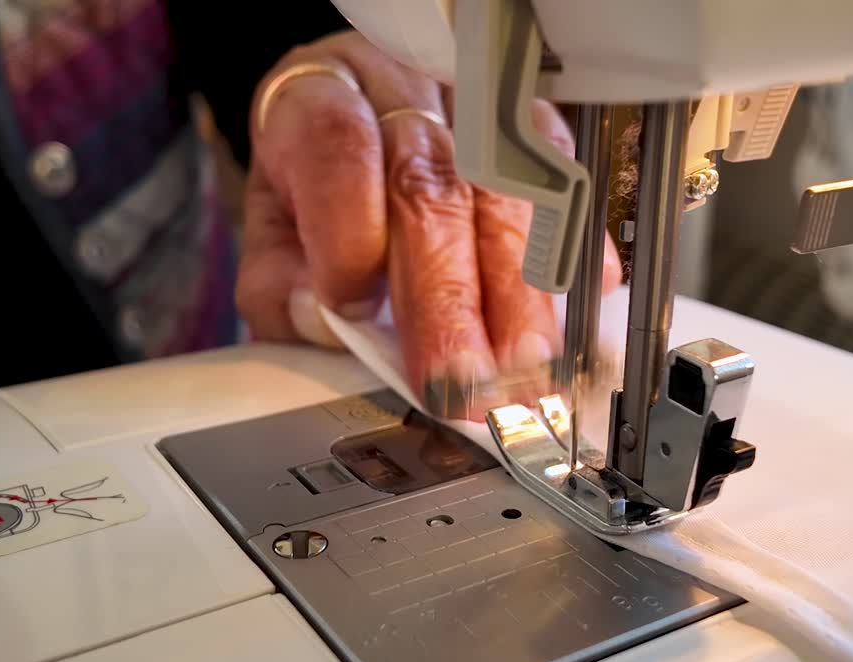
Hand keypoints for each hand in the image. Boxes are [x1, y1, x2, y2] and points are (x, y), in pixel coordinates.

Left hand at [236, 31, 621, 415]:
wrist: (361, 111)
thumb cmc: (317, 180)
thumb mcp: (272, 227)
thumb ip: (277, 282)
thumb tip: (319, 319)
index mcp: (320, 101)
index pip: (342, 149)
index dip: (352, 234)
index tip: (356, 309)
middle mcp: (404, 90)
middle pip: (433, 187)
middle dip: (450, 298)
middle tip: (461, 380)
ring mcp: (477, 104)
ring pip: (509, 192)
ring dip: (520, 292)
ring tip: (520, 366)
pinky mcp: (534, 126)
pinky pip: (566, 185)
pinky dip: (573, 249)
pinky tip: (581, 302)